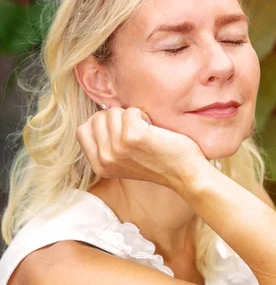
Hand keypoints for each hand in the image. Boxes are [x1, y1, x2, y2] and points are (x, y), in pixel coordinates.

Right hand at [76, 107, 206, 190]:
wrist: (185, 173)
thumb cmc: (159, 161)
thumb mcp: (124, 158)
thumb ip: (107, 142)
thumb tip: (100, 113)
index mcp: (99, 166)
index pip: (82, 130)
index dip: (102, 123)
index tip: (122, 133)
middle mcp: (104, 159)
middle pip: (97, 117)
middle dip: (118, 118)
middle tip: (138, 133)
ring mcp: (117, 149)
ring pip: (113, 112)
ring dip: (132, 116)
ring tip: (147, 132)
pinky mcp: (132, 137)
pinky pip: (131, 111)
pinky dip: (143, 115)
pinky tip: (153, 130)